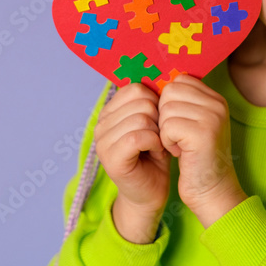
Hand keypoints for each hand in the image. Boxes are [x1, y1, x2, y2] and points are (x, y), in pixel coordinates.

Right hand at [94, 83, 170, 241]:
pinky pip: (139, 135)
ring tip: (156, 146)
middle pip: (141, 101)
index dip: (155, 102)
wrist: (151, 192)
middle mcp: (101, 122)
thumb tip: (165, 73)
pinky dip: (155, 143)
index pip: (136, 88)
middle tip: (159, 137)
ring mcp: (102, 140)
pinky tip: (155, 153)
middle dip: (159, 119)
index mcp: (110, 110)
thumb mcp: (153, 122)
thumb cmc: (154, 156)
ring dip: (158, 133)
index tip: (159, 122)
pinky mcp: (111, 157)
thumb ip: (151, 100)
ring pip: (142, 117)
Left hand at [158, 74, 245, 227]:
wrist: (211, 190)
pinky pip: (167, 126)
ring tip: (180, 145)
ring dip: (165, 130)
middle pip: (170, 92)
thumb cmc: (196, 157)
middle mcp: (217, 103)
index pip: (179, 80)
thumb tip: (153, 81)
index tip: (177, 123)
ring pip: (166, 109)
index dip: (168, 102)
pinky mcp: (202, 133)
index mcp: (215, 98)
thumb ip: (181, 101)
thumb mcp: (192, 123)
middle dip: (164, 116)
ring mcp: (212, 117)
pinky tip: (180, 152)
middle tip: (178, 136)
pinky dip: (167, 142)